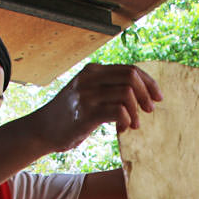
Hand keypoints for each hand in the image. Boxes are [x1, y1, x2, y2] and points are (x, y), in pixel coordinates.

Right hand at [33, 64, 162, 151]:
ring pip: (126, 94)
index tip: (157, 97)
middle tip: (150, 110)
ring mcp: (86, 95)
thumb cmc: (68, 116)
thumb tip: (139, 95)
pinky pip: (117, 111)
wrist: (41, 130)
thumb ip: (107, 89)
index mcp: (93, 71)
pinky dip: (126, 120)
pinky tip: (123, 129)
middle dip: (146, 94)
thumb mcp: (87, 94)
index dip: (148, 82)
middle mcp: (90, 79)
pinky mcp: (85, 114)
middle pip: (131, 77)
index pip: (130, 69)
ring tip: (135, 124)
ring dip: (136, 111)